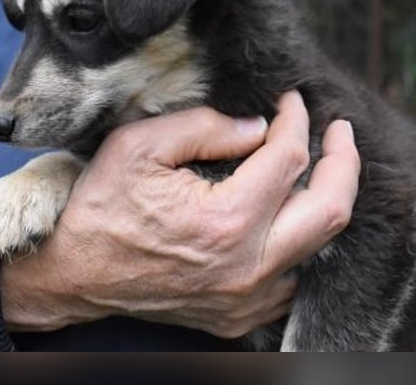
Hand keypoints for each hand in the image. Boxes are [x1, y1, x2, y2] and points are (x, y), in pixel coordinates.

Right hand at [0, 91, 359, 336]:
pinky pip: (293, 277)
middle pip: (330, 210)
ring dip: (323, 200)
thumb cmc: (100, 207)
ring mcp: (246, 299)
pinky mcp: (238, 315)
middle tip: (337, 130)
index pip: (288, 158)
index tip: (290, 99)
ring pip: (318, 246)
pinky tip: (286, 214)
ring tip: (314, 166)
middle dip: (343, 161)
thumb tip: (257, 128)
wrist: (72, 272)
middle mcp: (247, 267)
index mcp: (225, 221)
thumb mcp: (139, 145)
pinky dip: (299, 240)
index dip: (295, 119)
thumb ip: (205, 126)